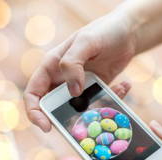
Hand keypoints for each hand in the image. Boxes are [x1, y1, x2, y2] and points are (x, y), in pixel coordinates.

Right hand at [24, 11, 136, 131]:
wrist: (128, 32)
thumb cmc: (103, 31)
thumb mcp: (85, 42)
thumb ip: (73, 64)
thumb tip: (73, 92)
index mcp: (51, 67)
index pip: (34, 94)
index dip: (35, 113)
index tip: (46, 126)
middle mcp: (63, 79)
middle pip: (54, 107)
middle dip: (66, 119)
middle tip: (81, 126)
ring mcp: (81, 86)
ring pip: (79, 109)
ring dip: (94, 111)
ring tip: (110, 101)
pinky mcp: (98, 90)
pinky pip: (100, 102)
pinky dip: (113, 98)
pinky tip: (124, 85)